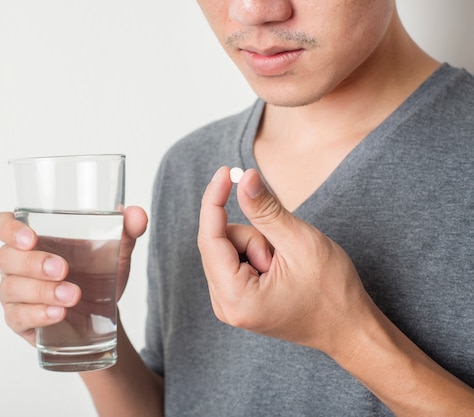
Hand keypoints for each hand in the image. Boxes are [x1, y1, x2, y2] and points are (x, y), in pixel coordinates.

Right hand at [0, 206, 147, 345]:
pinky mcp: (19, 319)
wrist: (102, 312)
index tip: (30, 237)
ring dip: (41, 291)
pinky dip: (38, 314)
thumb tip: (137, 214)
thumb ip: (126, 229)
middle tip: (63, 269)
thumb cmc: (96, 271)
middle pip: (6, 257)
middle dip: (34, 263)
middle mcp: (14, 262)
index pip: (1, 224)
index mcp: (30, 236)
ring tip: (72, 295)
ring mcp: (13, 292)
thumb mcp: (114, 249)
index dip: (8, 229)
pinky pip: (17, 317)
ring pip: (11, 288)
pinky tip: (58, 313)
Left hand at [198, 167, 369, 354]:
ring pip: (228, 249)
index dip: (214, 201)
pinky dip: (256, 254)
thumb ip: (266, 210)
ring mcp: (229, 304)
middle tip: (284, 253)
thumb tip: (244, 178)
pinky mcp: (237, 300)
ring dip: (257, 245)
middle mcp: (225, 306)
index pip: (209, 239)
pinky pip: (235, 260)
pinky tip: (279, 269)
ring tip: (287, 265)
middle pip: (219, 243)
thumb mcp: (299, 242)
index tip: (224, 172)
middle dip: (253, 236)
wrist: (349, 328)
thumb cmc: (332, 293)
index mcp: (236, 298)